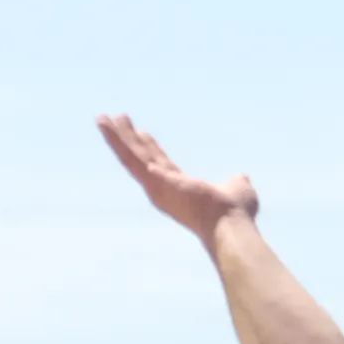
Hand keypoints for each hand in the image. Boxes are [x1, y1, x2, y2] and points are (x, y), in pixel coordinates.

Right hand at [101, 112, 259, 248]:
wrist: (230, 225)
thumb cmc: (234, 213)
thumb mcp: (237, 188)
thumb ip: (236, 181)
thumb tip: (242, 177)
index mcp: (179, 188)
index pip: (160, 163)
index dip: (150, 147)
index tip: (141, 131)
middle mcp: (163, 187)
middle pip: (140, 157)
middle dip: (127, 138)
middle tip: (117, 119)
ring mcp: (157, 184)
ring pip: (131, 156)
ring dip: (116, 137)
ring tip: (102, 118)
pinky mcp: (156, 180)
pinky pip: (132, 158)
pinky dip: (118, 142)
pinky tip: (109, 127)